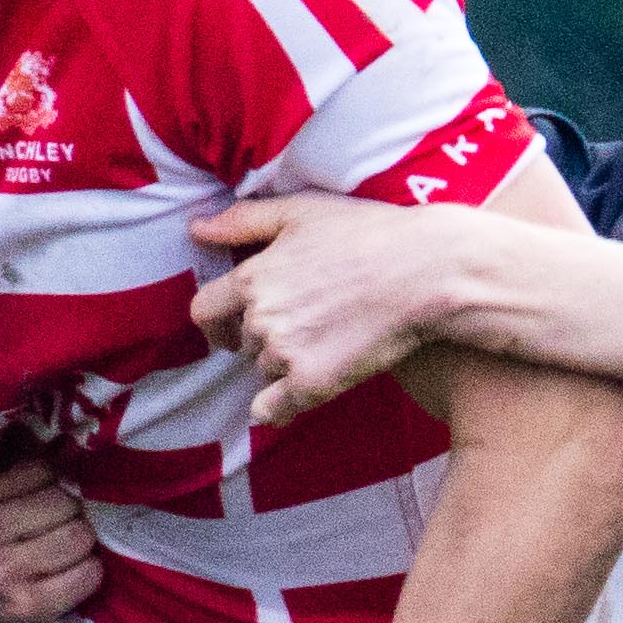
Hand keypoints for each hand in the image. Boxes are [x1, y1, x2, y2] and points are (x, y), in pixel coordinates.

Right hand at [0, 449, 102, 622]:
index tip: (43, 489)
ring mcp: (0, 573)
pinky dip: (87, 570)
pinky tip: (67, 570)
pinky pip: (88, 575)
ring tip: (61, 542)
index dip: (52, 476)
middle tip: (56, 520)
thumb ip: (11, 450)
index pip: (41, 468)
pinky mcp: (27, 607)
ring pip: (79, 536)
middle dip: (68, 508)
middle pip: (64, 502)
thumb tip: (67, 441)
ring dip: (79, 539)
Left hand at [191, 190, 463, 425]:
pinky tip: (299, 394)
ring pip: (264, 371)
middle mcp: (261, 319)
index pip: (204, 311)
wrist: (426, 272)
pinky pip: (274, 410)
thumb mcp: (302, 212)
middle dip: (261, 337)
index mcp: (252, 277)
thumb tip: (196, 229)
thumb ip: (244, 221)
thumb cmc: (369, 234)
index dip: (216, 320)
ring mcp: (285, 354)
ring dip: (283, 363)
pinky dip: (280, 406)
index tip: (230, 328)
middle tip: (301, 325)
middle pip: (241, 343)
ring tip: (324, 342)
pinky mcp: (313, 384)